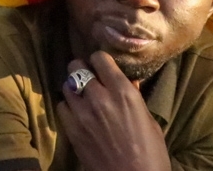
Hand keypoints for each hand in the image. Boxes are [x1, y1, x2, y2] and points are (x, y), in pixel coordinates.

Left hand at [56, 52, 170, 169]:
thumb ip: (134, 98)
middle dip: (81, 69)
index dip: (100, 60)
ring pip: (66, 84)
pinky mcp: (71, 128)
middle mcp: (100, 97)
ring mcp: (82, 112)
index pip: (100, 58)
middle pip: (76, 66)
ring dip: (74, 88)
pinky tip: (77, 113)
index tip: (102, 65)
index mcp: (123, 92)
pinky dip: (68, 107)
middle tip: (88, 77)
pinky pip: (62, 106)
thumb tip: (128, 81)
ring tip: (82, 96)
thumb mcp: (150, 122)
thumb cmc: (151, 154)